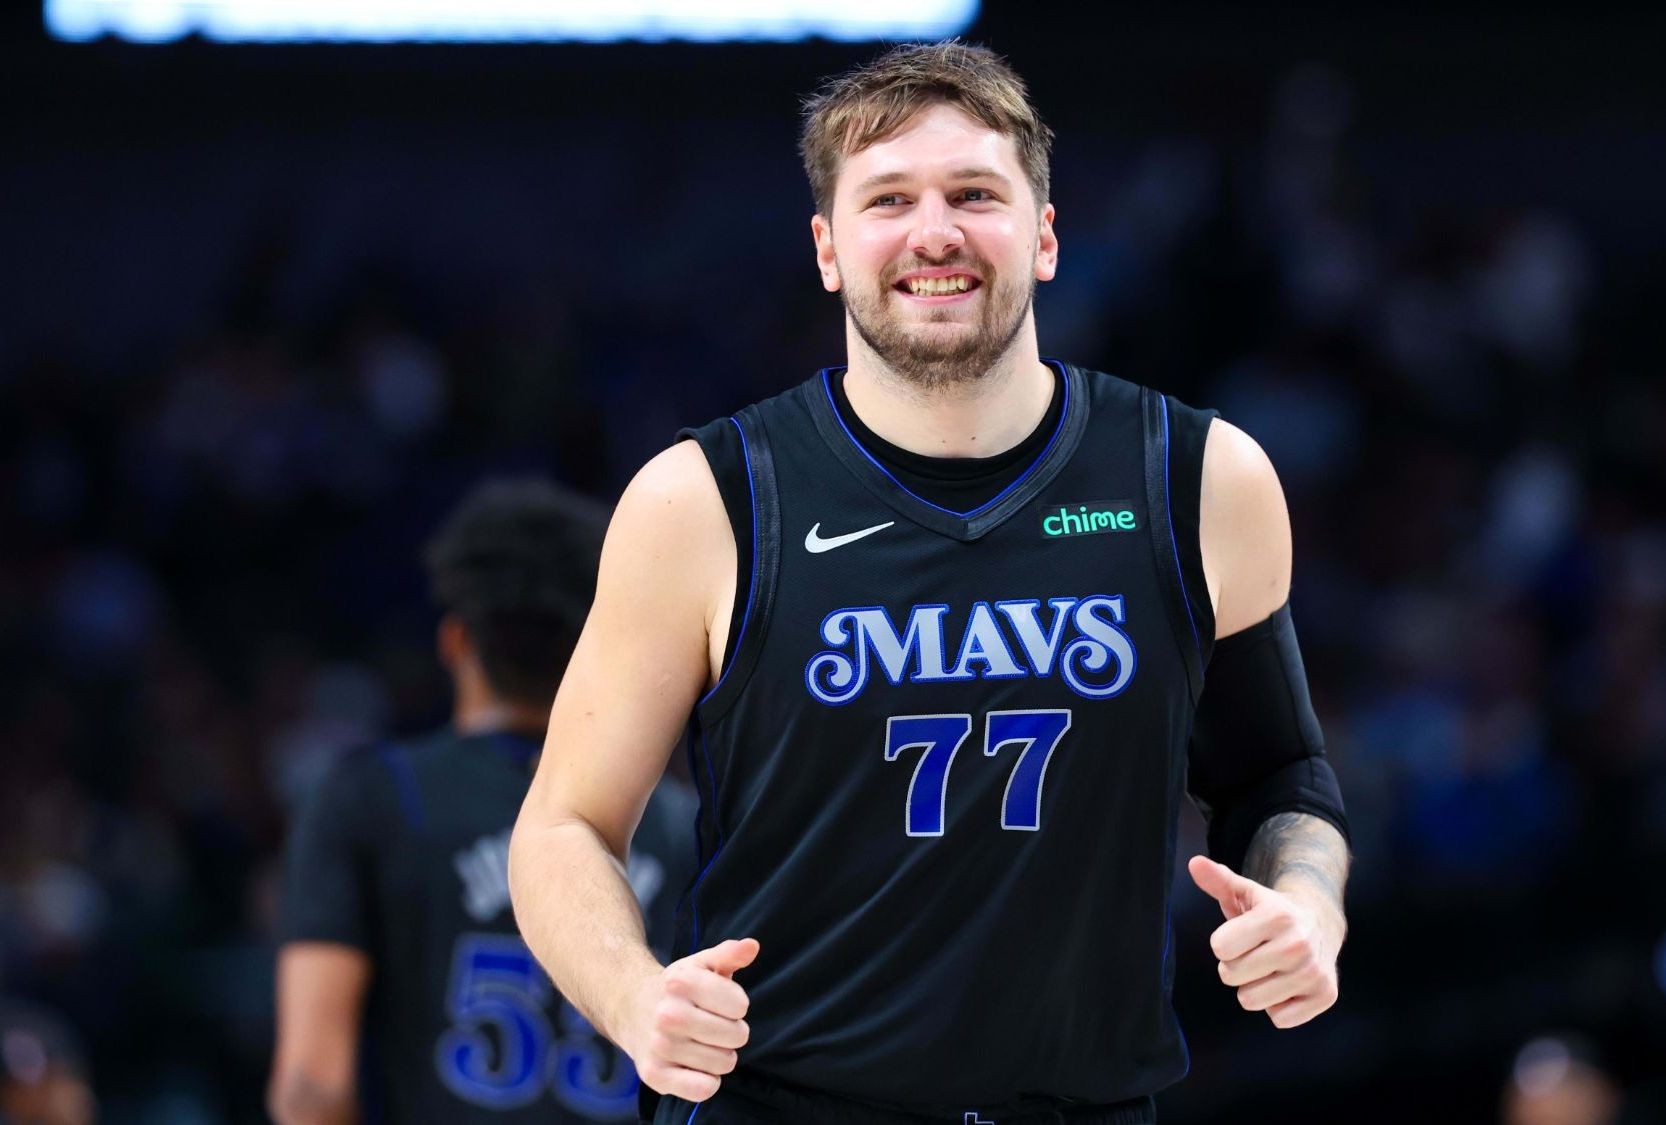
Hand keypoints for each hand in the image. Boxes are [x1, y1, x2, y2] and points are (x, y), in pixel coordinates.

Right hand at [621, 937, 758, 1101]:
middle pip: (737, 1036)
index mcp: (682, 982)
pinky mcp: (655, 1074)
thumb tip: (751, 946)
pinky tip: (694, 1064)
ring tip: (699, 1042)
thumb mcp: (701, 964)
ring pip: (724, 1064)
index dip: (735, 1005)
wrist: (630, 1009)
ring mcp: (660, 1046)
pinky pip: (703, 1089)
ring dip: (719, 1056)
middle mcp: (668, 1014)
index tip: (719, 1003)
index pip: (740, 1006)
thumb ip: (729, 954)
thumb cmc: (676, 988)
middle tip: (710, 1025)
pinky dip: (707, 1081)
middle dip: (731, 1031)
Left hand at [1187, 855, 1340, 1028]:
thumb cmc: (1271, 910)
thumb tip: (1194, 863)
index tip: (1239, 935)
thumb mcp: (1245, 892)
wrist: (1320, 922)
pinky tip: (1288, 983)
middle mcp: (1299, 944)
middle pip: (1232, 976)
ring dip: (1255, 988)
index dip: (1224, 944)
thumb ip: (1217, 880)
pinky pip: (1278, 1018)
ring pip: (1251, 1000)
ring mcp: (1313, 972)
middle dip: (1236, 966)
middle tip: (1255, 952)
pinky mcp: (1325, 995)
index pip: (1220, 948)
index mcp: (1276, 916)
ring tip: (1271, 967)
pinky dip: (1278, 1005)